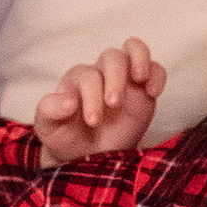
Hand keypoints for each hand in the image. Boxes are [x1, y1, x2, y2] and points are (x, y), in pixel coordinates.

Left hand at [31, 37, 166, 168]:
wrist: (87, 156)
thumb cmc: (67, 138)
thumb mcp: (48, 128)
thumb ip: (49, 111)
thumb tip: (68, 101)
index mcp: (77, 80)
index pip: (88, 75)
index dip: (91, 95)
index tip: (93, 121)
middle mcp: (101, 74)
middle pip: (112, 56)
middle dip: (115, 79)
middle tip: (114, 104)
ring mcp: (124, 79)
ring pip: (133, 49)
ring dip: (138, 59)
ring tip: (139, 78)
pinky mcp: (143, 90)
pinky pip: (155, 70)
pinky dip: (157, 75)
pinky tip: (153, 92)